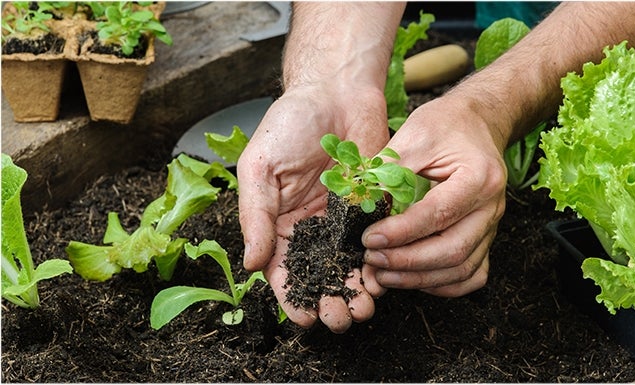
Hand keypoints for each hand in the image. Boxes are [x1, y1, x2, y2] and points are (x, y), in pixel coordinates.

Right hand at [237, 83, 389, 332]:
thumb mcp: (260, 168)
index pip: (282, 271)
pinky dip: (378, 265)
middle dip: (328, 302)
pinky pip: (376, 244)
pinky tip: (383, 281)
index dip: (291, 298)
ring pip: (349, 268)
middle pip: (318, 276)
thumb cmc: (290, 123)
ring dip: (355, 293)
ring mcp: (343, 221)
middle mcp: (311, 228)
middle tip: (339, 320)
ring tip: (363, 311)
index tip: (304, 319)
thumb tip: (252, 264)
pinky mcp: (372, 209)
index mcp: (278, 222)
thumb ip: (256, 216)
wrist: (337, 90)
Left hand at [361, 94, 507, 297]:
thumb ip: (389, 171)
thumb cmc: (446, 125)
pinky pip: (472, 274)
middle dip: (408, 262)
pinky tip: (413, 279)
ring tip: (383, 274)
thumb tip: (361, 206)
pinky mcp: (486, 238)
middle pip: (453, 250)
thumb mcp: (415, 135)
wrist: (477, 123)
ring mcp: (492, 226)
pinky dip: (444, 285)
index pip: (438, 214)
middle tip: (372, 260)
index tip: (369, 239)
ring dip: (419, 278)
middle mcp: (491, 207)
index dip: (401, 232)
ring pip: (462, 269)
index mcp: (478, 177)